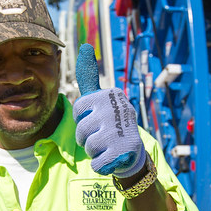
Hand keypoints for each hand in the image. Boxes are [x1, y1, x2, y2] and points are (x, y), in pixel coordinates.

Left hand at [73, 44, 145, 176]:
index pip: (78, 110)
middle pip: (81, 131)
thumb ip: (89, 76)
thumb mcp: (99, 98)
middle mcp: (116, 109)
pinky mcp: (123, 151)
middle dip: (87, 138)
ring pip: (89, 147)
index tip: (96, 118)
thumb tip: (85, 45)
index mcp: (108, 95)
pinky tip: (112, 157)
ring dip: (95, 151)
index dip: (83, 119)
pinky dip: (101, 164)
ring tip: (108, 145)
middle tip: (102, 135)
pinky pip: (97, 163)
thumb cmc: (110, 122)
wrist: (132, 151)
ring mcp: (120, 130)